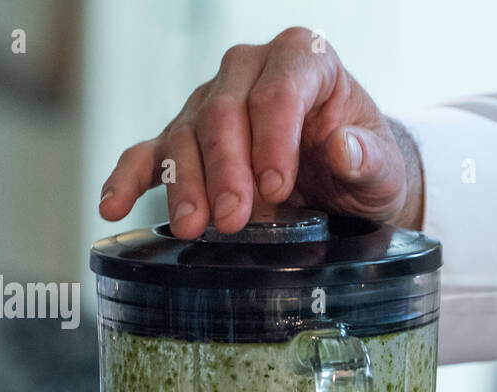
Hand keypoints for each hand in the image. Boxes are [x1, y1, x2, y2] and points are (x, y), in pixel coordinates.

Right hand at [98, 27, 423, 237]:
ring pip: (185, 134)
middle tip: (233, 219)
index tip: (278, 187)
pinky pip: (148, 153)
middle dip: (225, 169)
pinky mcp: (187, 138)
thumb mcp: (383, 168)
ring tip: (192, 227)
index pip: (278, 90)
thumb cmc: (364, 163)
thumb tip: (343, 148)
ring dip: (183, 183)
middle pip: (224, 112)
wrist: (346, 179)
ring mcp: (212, 102)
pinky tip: (113, 205)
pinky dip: (127, 178)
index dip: (274, 140)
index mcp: (304, 59)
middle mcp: (250, 70)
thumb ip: (369, 158)